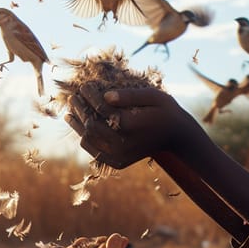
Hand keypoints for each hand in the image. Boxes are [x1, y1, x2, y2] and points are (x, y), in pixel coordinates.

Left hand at [65, 85, 200, 167]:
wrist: (176, 136)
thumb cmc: (165, 111)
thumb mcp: (155, 96)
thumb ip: (131, 95)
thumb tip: (106, 96)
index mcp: (132, 125)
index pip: (101, 108)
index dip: (90, 95)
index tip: (84, 85)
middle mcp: (124, 144)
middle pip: (90, 125)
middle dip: (80, 108)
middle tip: (73, 96)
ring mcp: (120, 156)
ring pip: (88, 140)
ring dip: (78, 124)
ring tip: (72, 110)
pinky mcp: (118, 163)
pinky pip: (94, 152)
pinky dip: (85, 138)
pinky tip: (80, 126)